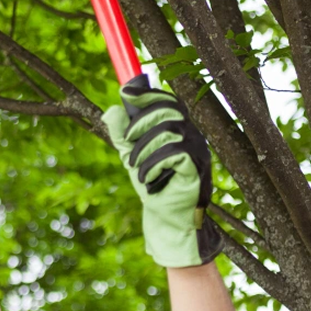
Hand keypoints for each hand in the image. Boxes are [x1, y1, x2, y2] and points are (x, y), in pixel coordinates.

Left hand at [101, 81, 221, 267]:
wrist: (165, 218)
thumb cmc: (152, 185)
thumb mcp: (131, 156)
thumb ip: (122, 134)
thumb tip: (112, 109)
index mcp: (178, 129)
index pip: (168, 101)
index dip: (148, 94)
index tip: (126, 93)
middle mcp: (192, 135)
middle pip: (168, 111)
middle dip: (141, 124)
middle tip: (126, 141)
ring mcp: (198, 151)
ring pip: (168, 131)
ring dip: (144, 149)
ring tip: (136, 168)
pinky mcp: (198, 168)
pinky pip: (174, 153)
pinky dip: (154, 165)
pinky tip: (148, 179)